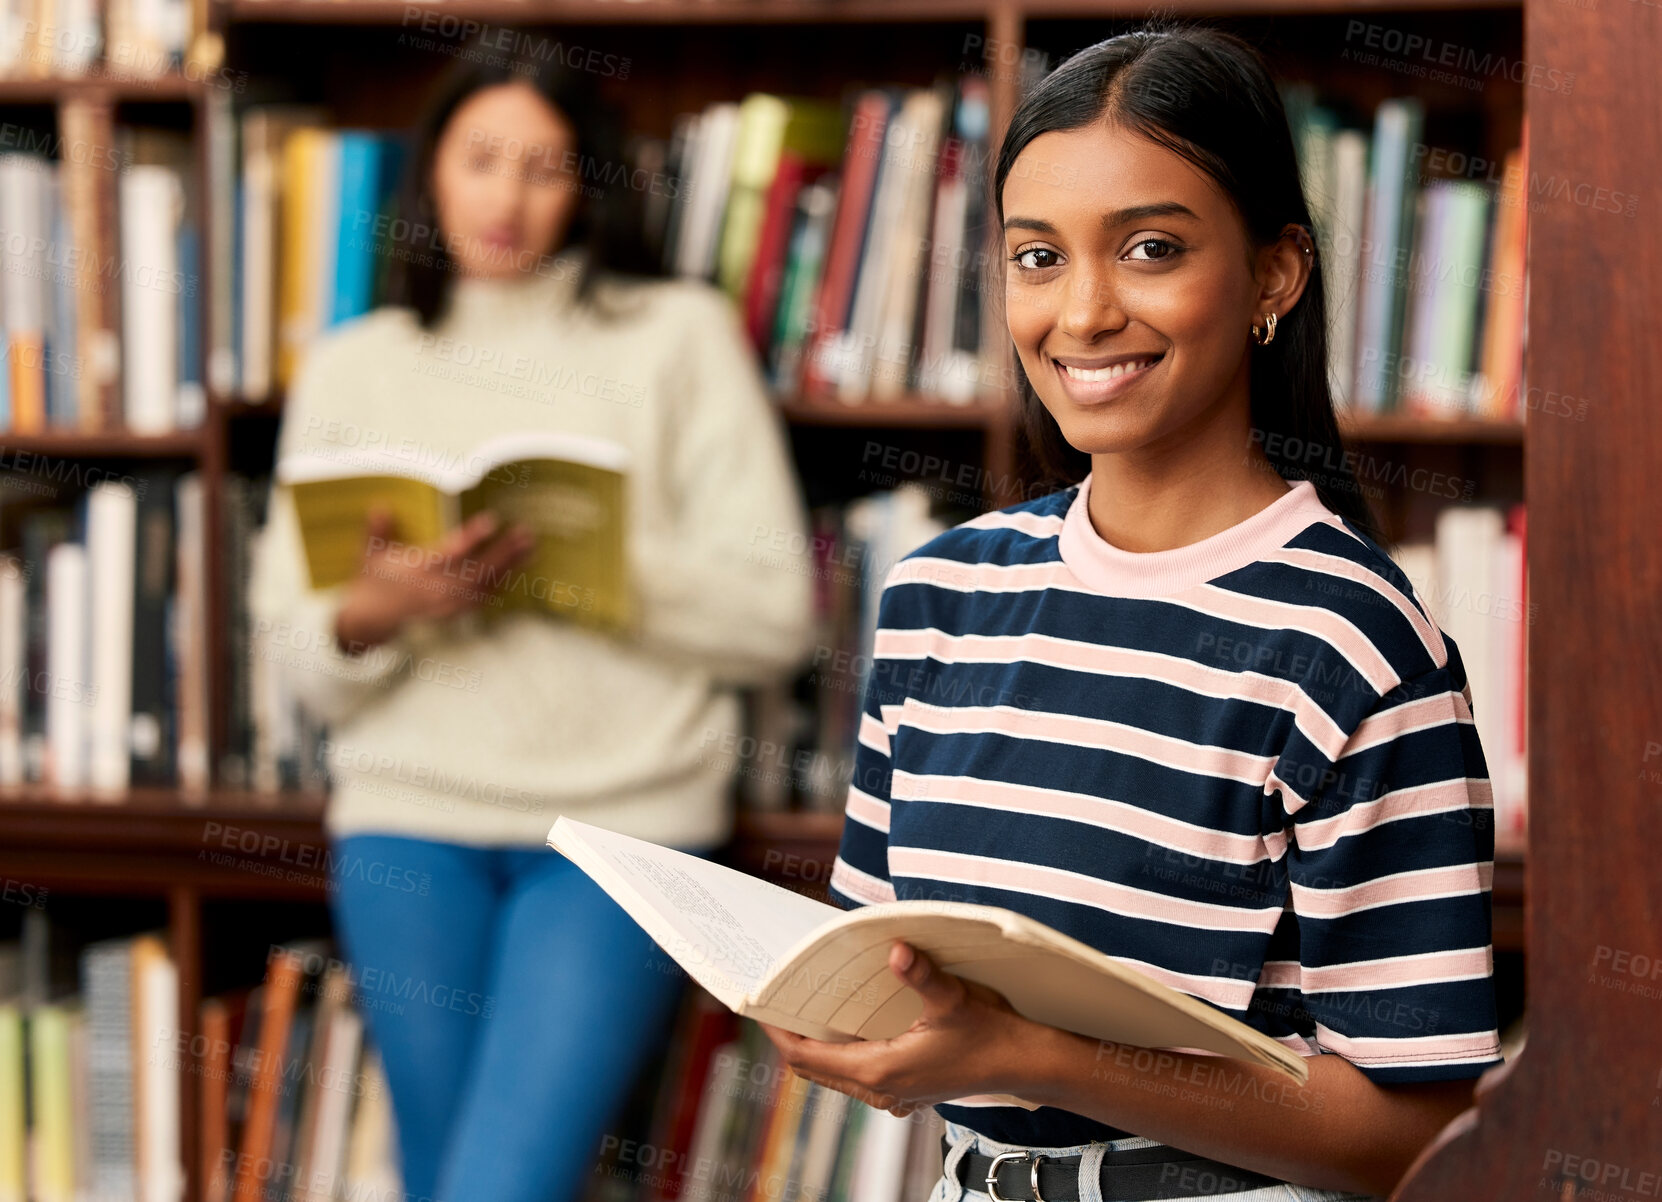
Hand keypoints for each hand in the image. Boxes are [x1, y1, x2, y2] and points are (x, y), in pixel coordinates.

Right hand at [334, 509, 534, 652]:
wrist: (371, 620)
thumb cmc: (372, 580)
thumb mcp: (369, 554)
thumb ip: (377, 531)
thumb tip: (380, 506)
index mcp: (418, 571)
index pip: (451, 552)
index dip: (472, 536)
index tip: (492, 520)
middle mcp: (437, 589)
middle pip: (478, 569)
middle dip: (504, 551)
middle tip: (525, 534)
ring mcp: (448, 603)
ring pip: (485, 584)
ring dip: (509, 566)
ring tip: (529, 547)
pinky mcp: (454, 612)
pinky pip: (483, 598)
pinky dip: (501, 584)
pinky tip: (517, 570)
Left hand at [757, 941, 1039, 1117]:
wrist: (1024, 1064)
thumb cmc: (990, 1034)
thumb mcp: (953, 999)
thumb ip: (922, 975)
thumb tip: (897, 949)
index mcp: (879, 1071)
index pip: (806, 1057)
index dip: (777, 1031)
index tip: (758, 1005)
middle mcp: (879, 1089)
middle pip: (814, 1066)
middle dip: (791, 1033)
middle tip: (775, 998)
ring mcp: (892, 1094)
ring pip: (834, 1071)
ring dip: (816, 1042)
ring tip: (804, 1005)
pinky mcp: (906, 1089)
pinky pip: (857, 1072)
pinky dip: (842, 1049)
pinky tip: (848, 1021)